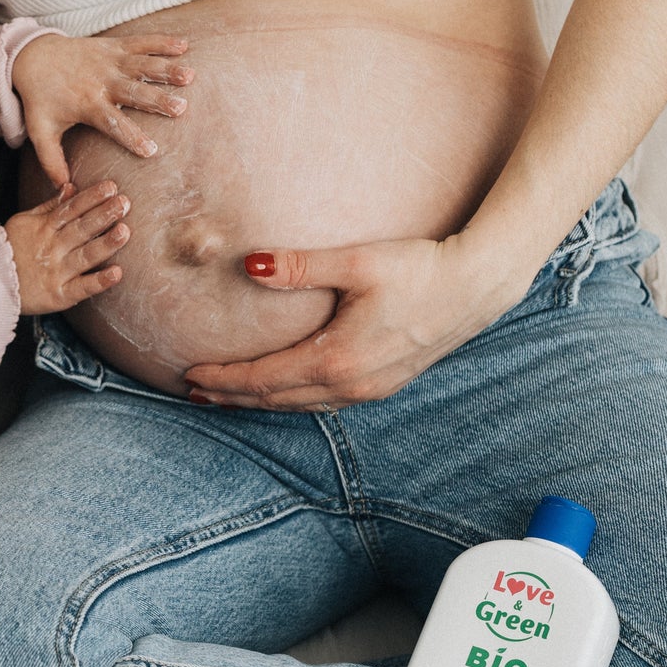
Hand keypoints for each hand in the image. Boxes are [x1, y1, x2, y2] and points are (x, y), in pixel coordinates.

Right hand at [6, 181, 129, 316]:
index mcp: (44, 228)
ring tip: (124, 232)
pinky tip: (116, 273)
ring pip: (84, 256)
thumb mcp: (24, 221)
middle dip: (103, 215)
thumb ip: (49, 206)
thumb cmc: (9, 249)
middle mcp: (52, 249)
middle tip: (124, 203)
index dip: (91, 198)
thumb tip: (70, 186)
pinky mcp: (59, 295)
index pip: (71, 209)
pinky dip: (99, 281)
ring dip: (105, 244)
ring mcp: (56, 272)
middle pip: (80, 229)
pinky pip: (81, 288)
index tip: (111, 187)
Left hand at [11, 33, 192, 187]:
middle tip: (180, 108)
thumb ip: (51, 161)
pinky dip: (162, 42)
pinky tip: (184, 45)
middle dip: (157, 99)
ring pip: (141, 65)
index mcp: (87, 105)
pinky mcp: (113, 46)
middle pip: (133, 92)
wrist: (33, 56)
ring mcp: (109, 61)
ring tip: (189, 76)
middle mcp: (101, 82)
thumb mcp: (40, 131)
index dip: (131, 136)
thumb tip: (64, 190)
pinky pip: (140, 42)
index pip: (112, 123)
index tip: (151, 150)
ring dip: (166, 69)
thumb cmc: (41, 98)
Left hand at [183, 233, 524, 409]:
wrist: (477, 285)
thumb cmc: (419, 268)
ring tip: (227, 396)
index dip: (223, 380)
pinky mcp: (383, 384)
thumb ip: (299, 266)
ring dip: (260, 402)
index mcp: (335, 359)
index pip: (263, 379)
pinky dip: (292, 399)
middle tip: (193, 392)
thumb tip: (249, 264)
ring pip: (300, 406)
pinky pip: (324, 402)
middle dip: (232, 397)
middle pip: (276, 400)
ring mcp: (369, 389)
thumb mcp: (356, 261)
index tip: (189, 374)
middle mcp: (350, 384)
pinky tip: (281, 390)